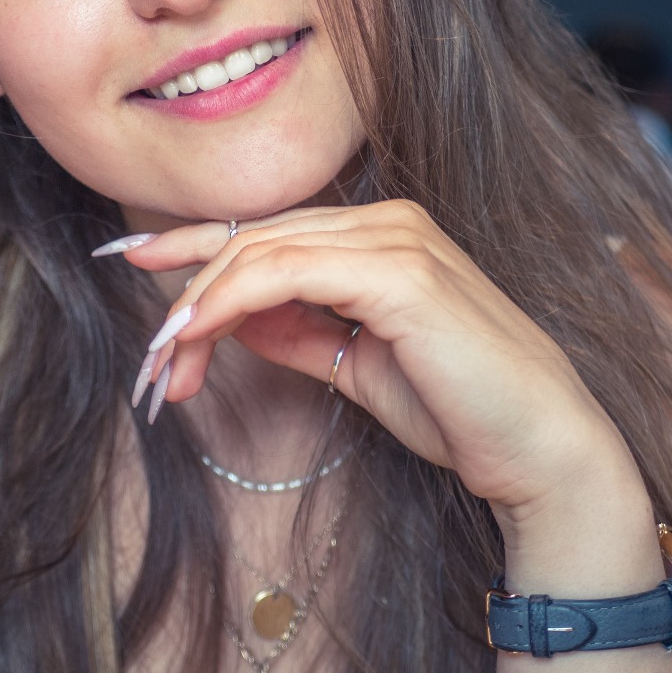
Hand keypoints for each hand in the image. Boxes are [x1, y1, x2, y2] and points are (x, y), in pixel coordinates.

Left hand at [112, 201, 648, 555]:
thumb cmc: (458, 410)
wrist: (538, 451)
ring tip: (165, 366)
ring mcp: (396, 240)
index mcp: (381, 236)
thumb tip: (231, 319)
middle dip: (187, 299)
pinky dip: (228, 302)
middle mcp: (388, 222)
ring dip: (197, 308)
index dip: (193, 245)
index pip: (268, 232)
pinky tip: (196, 335)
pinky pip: (284, 273)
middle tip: (152, 366)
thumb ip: (295, 331)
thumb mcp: (353, 364)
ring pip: (259, 252)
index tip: (133, 261)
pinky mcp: (400, 273)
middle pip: (253, 240)